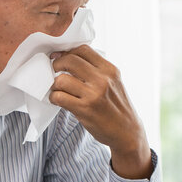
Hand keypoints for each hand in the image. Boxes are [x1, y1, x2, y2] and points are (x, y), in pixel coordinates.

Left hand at [50, 45, 152, 178]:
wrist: (127, 132)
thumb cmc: (117, 107)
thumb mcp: (114, 82)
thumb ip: (96, 70)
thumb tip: (70, 58)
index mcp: (110, 69)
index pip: (82, 49)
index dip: (66, 51)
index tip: (58, 56)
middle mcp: (103, 79)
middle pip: (70, 60)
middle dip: (56, 64)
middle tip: (53, 71)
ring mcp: (93, 94)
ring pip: (62, 79)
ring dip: (54, 84)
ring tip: (57, 89)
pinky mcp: (85, 110)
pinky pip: (60, 97)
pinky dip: (54, 97)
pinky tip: (57, 99)